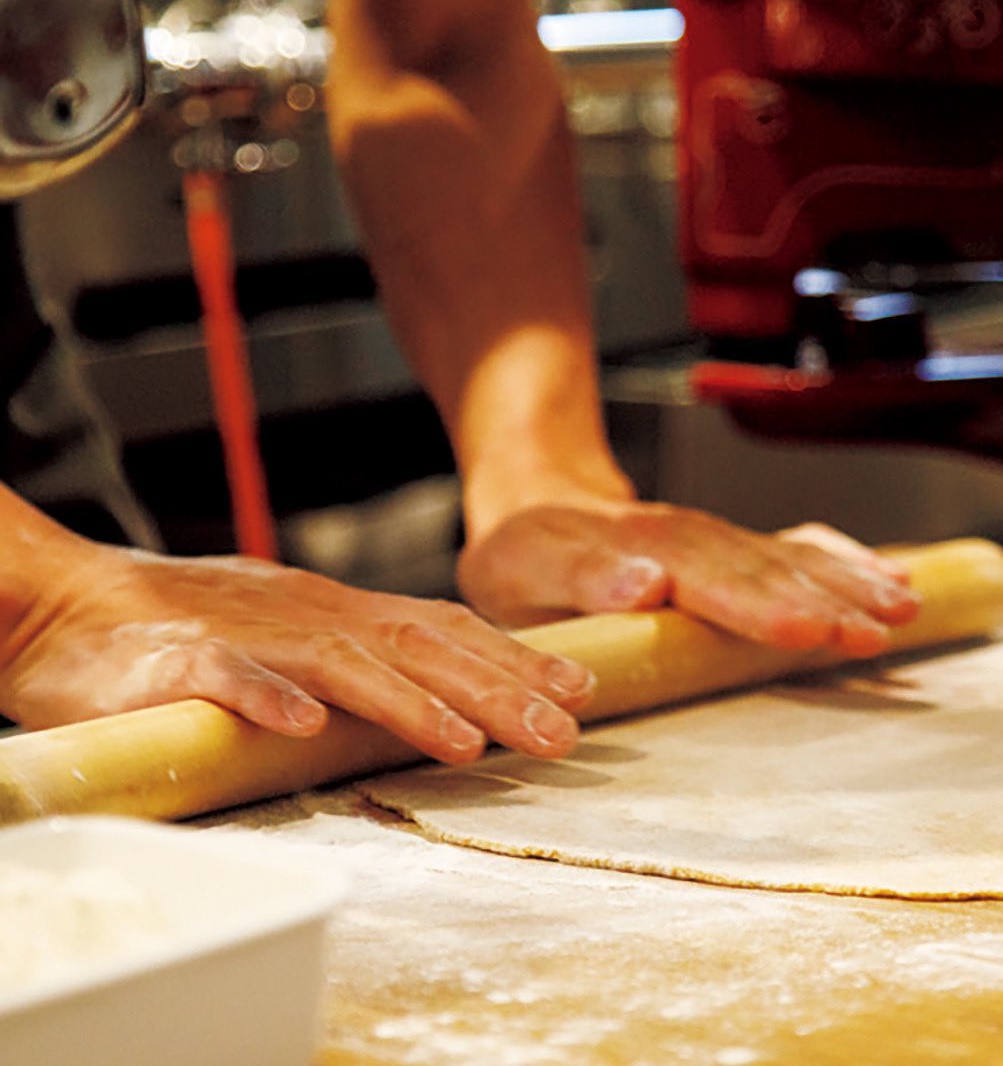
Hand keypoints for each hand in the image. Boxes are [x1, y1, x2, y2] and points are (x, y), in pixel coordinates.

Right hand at [0, 542, 595, 762]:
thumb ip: (365, 656)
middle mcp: (312, 614)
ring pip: (341, 663)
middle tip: (562, 734)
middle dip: (496, 689)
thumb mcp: (300, 630)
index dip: (515, 659)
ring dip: (407, 701)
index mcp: (341, 611)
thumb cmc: (194, 622)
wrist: (76, 604)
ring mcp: (250, 632)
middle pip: (419, 647)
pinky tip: (304, 725)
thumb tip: (449, 693)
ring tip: (466, 743)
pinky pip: (226, 673)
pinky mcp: (179, 658)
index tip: (581, 691)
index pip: (445, 629)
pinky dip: (267, 695)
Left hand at [457, 500, 919, 656]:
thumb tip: (647, 585)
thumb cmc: (526, 557)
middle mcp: (686, 540)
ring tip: (902, 609)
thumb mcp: (525, 570)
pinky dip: (845, 561)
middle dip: (821, 601)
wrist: (537, 505)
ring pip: (788, 558)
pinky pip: (796, 547)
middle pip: (761, 570)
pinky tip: (892, 576)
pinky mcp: (731, 547)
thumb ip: (584, 578)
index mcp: (635, 552)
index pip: (706, 580)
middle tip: (875, 632)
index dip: (754, 607)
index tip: (804, 630)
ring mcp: (714, 540)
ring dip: (846, 583)